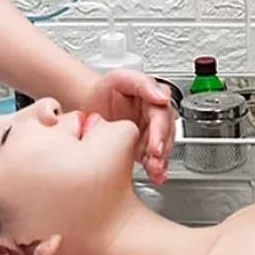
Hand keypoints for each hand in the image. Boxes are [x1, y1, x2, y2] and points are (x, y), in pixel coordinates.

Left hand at [80, 69, 174, 183]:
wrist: (88, 108)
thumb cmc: (102, 93)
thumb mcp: (117, 79)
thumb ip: (140, 82)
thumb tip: (162, 96)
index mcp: (151, 96)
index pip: (161, 112)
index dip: (160, 129)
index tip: (156, 144)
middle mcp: (154, 113)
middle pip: (165, 131)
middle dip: (162, 147)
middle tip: (155, 158)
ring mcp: (151, 130)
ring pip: (163, 146)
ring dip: (161, 160)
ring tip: (154, 170)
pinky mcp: (145, 146)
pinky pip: (156, 158)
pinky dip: (157, 169)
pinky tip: (156, 175)